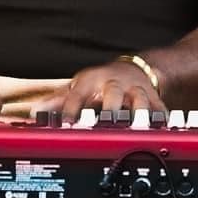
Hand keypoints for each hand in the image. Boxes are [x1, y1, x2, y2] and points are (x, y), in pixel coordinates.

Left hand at [35, 59, 168, 122]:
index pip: (78, 94)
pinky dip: (162, 119)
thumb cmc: (99, 82)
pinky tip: (163, 129)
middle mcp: (114, 84)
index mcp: (92, 81)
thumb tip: (34, 113)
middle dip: (111, 108)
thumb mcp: (77, 87)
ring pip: (140, 99)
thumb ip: (57, 101)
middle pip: (113, 93)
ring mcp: (135, 90)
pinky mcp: (153, 99)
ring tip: (138, 126)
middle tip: (108, 122)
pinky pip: (160, 109)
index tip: (67, 123)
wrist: (133, 69)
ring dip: (139, 112)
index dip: (72, 108)